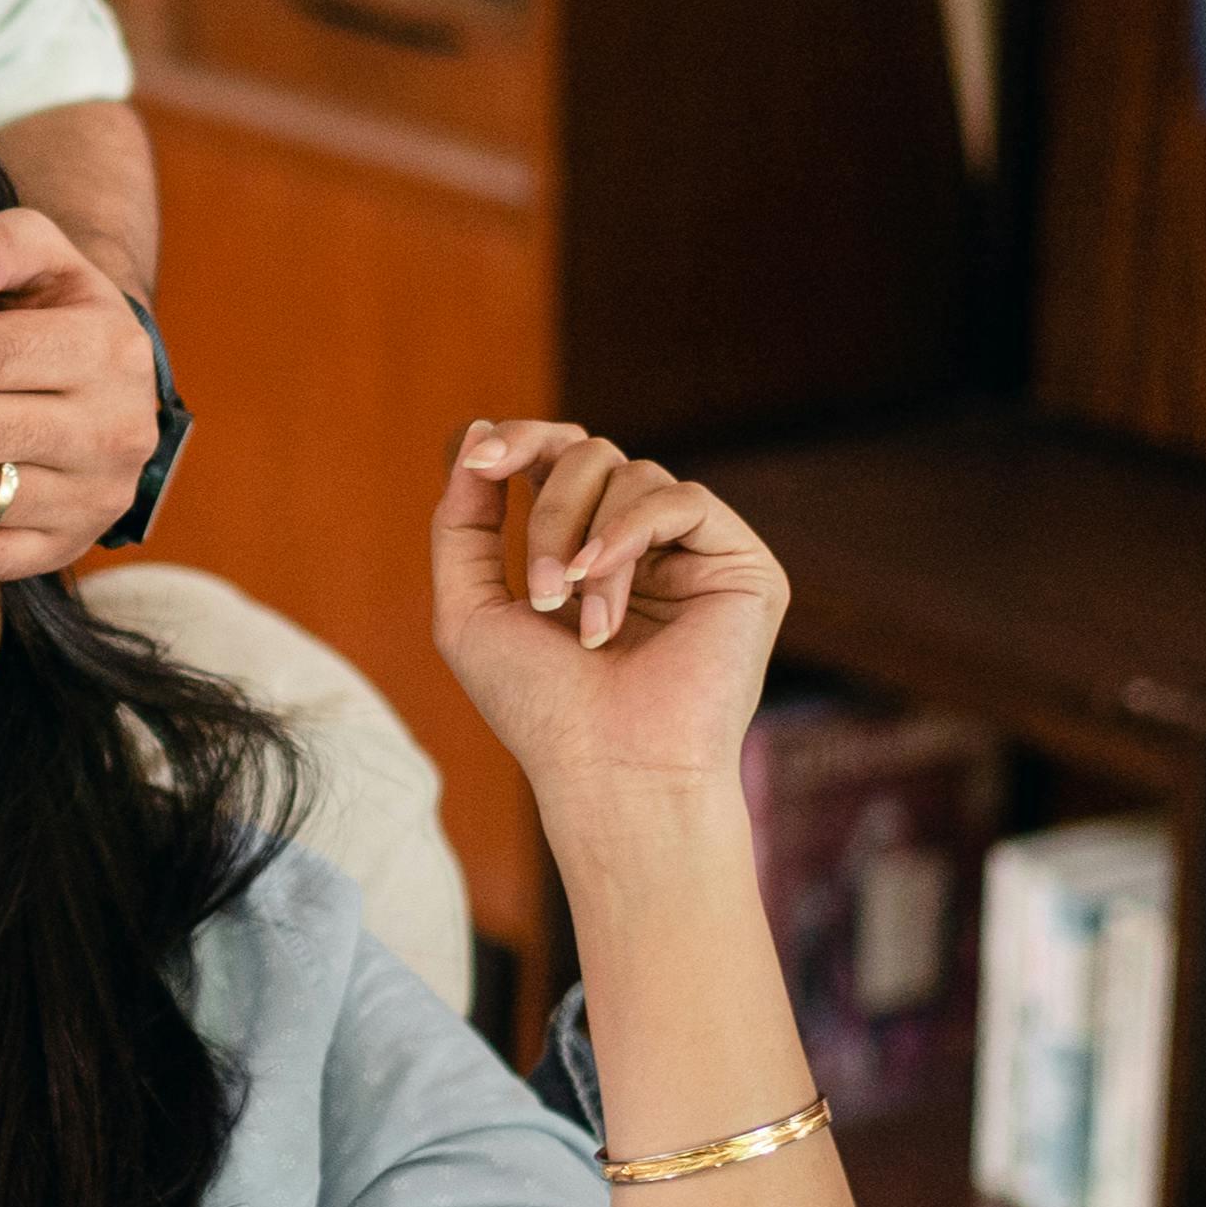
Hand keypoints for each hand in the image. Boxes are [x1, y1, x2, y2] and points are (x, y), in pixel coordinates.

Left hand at [429, 422, 789, 810]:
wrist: (609, 771)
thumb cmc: (541, 709)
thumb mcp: (470, 610)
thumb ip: (462, 524)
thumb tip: (474, 434)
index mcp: (584, 552)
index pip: (557, 460)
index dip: (520, 442)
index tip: (479, 459)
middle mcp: (642, 547)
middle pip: (589, 456)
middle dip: (547, 510)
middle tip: (539, 591)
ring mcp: (693, 554)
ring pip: (630, 473)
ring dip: (582, 539)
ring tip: (577, 617)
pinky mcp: (743, 566)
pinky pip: (681, 499)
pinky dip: (628, 533)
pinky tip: (603, 587)